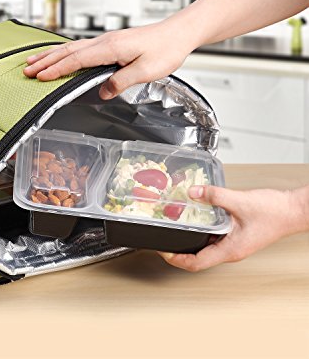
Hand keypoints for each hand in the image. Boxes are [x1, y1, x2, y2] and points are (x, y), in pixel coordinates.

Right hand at [23, 21, 196, 99]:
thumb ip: (121, 81)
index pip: (76, 59)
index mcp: (110, 47)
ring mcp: (106, 40)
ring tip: (34, 59)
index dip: (56, 69)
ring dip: (51, 54)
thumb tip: (103, 92)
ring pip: (71, 47)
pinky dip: (65, 51)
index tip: (40, 76)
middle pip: (67, 51)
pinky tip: (61, 54)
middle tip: (27, 68)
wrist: (178, 33)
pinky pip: (80, 46)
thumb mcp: (146, 71)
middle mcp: (104, 41)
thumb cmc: (166, 49)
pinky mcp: (110, 42)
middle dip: (45, 60)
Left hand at [159, 184, 308, 271]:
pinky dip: (201, 230)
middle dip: (178, 251)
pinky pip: (214, 237)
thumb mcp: (239, 201)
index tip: (163, 251)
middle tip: (163, 241)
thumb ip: (214, 195)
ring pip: (205, 247)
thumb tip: (193, 193)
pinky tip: (195, 218)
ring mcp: (233, 243)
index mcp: (230, 250)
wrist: (292, 209)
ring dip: (189, 240)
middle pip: (198, 258)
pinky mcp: (236, 235)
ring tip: (174, 229)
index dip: (176, 259)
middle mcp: (230, 251)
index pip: (196, 263)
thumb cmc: (275, 212)